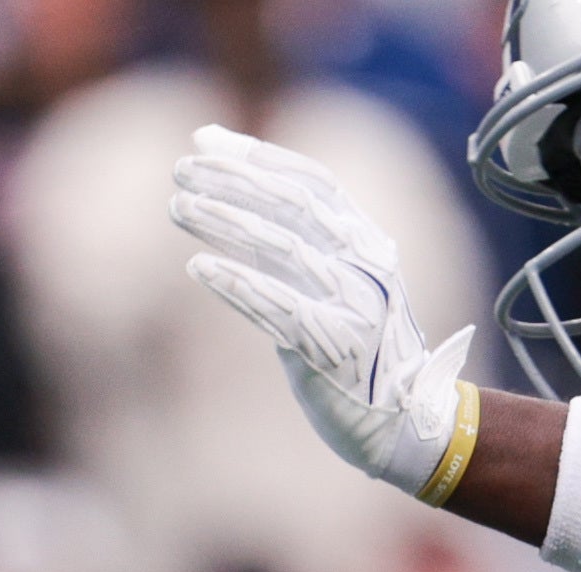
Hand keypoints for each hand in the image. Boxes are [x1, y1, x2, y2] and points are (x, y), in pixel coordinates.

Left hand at [170, 125, 475, 497]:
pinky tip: (198, 268)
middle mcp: (364, 263)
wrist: (402, 421)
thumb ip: (295, 251)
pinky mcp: (333, 346)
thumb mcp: (334, 290)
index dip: (259, 157)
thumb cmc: (356, 356)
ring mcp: (352, 303)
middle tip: (181, 168)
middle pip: (293, 205)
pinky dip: (238, 285)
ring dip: (226, 223)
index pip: (312, 181)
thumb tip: (238, 210)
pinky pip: (278, 308)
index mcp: (367, 242)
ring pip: (282, 248)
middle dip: (234, 181)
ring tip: (178, 208)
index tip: (206, 140)